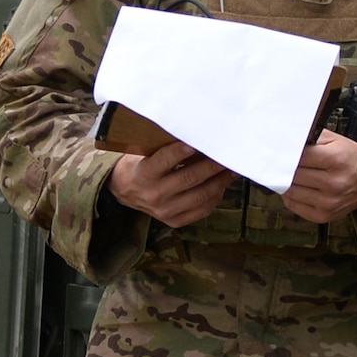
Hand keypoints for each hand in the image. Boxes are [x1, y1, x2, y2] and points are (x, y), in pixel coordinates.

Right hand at [108, 138, 231, 227]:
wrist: (125, 191)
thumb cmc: (139, 165)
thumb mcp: (144, 153)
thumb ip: (166, 146)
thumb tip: (198, 135)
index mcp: (143, 175)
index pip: (166, 160)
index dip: (184, 150)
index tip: (200, 139)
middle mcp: (154, 195)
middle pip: (190, 178)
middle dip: (213, 165)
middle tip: (228, 152)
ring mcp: (165, 211)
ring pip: (201, 195)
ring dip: (220, 181)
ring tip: (231, 168)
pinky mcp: (174, 221)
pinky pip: (202, 210)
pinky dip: (216, 196)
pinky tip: (222, 184)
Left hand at [281, 130, 356, 222]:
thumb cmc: (351, 159)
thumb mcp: (335, 140)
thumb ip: (310, 138)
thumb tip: (286, 141)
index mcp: (336, 159)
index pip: (298, 156)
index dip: (287, 153)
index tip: (282, 151)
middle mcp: (334, 183)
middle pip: (292, 175)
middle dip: (286, 167)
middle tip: (285, 162)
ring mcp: (328, 202)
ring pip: (290, 191)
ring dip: (287, 182)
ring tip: (294, 175)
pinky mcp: (323, 215)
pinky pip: (293, 205)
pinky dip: (291, 196)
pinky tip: (298, 188)